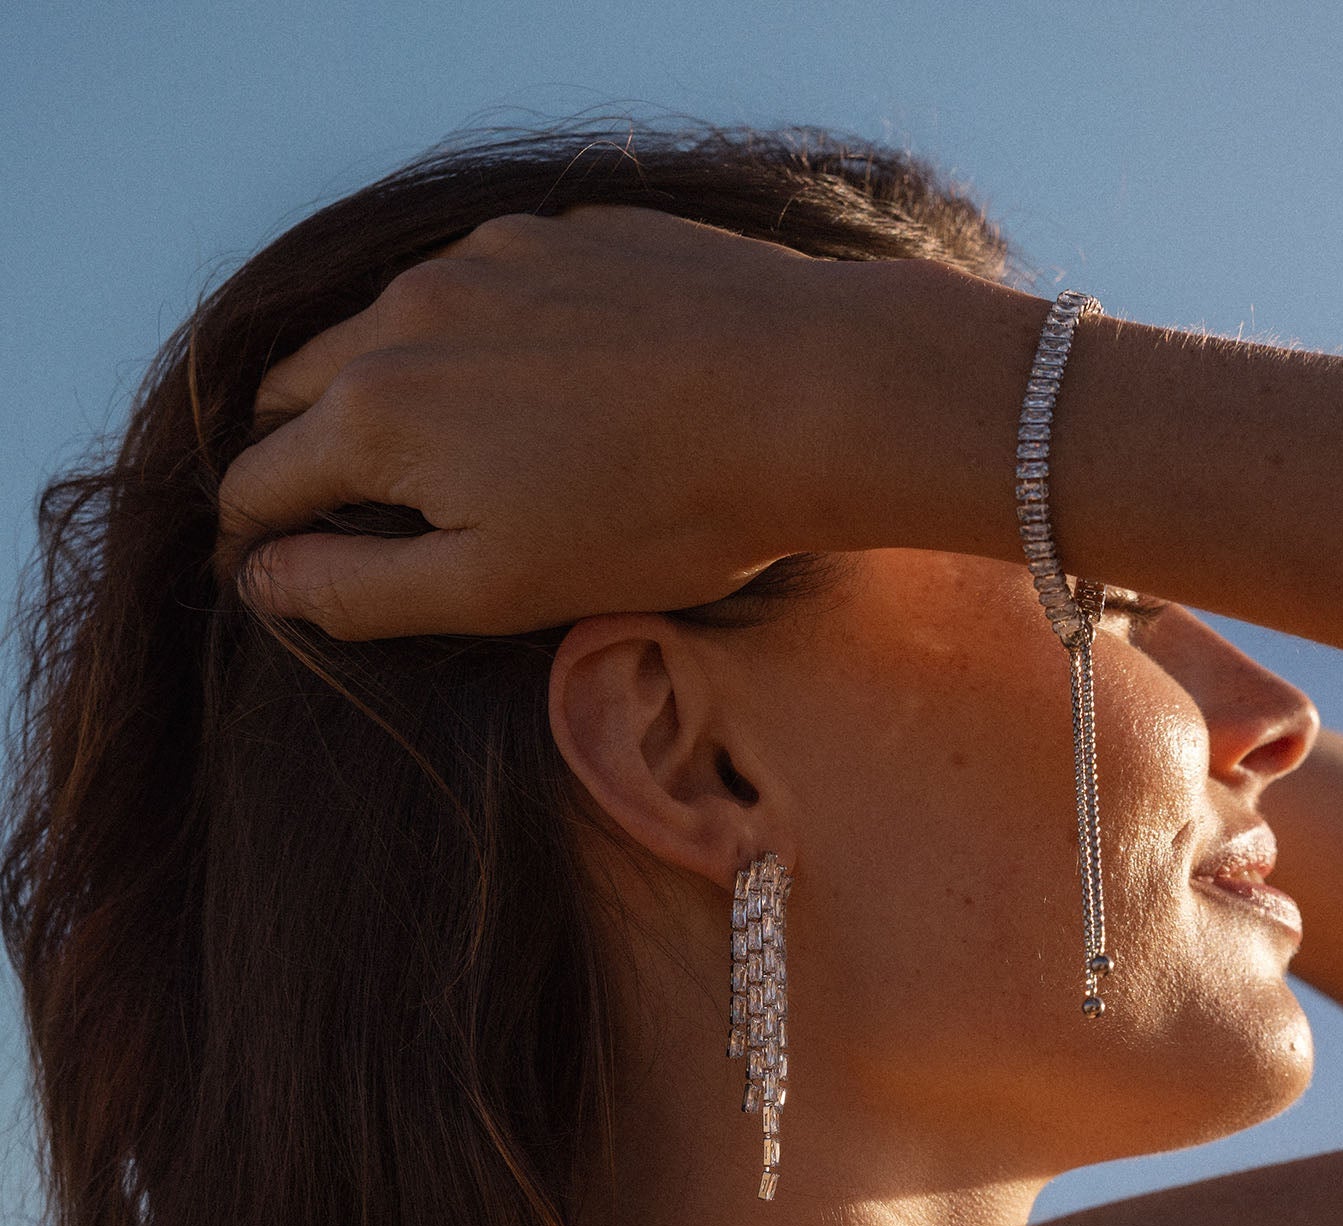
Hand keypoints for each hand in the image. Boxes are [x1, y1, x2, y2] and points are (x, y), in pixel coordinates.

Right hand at [213, 204, 853, 637]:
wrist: (804, 395)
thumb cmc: (655, 515)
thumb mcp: (495, 587)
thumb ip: (360, 587)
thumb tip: (261, 580)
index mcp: (374, 412)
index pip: (259, 479)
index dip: (252, 535)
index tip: (267, 566)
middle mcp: (406, 312)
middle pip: (298, 386)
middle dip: (295, 449)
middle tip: (331, 508)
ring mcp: (484, 256)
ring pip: (384, 323)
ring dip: (382, 385)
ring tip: (430, 448)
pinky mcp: (558, 234)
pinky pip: (477, 282)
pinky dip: (471, 335)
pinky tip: (534, 385)